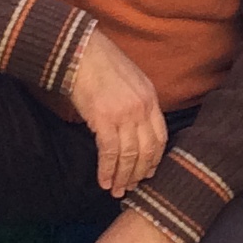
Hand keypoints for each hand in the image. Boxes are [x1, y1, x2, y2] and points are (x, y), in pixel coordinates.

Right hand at [62, 27, 168, 194]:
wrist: (82, 52)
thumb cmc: (102, 64)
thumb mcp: (131, 80)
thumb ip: (138, 102)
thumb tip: (134, 126)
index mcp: (151, 98)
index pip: (160, 136)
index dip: (155, 158)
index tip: (148, 172)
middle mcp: (141, 108)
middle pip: (147, 150)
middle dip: (139, 173)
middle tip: (131, 187)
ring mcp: (124, 114)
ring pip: (129, 155)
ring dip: (123, 177)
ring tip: (116, 190)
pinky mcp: (104, 119)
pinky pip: (110, 152)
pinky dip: (107, 170)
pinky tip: (103, 181)